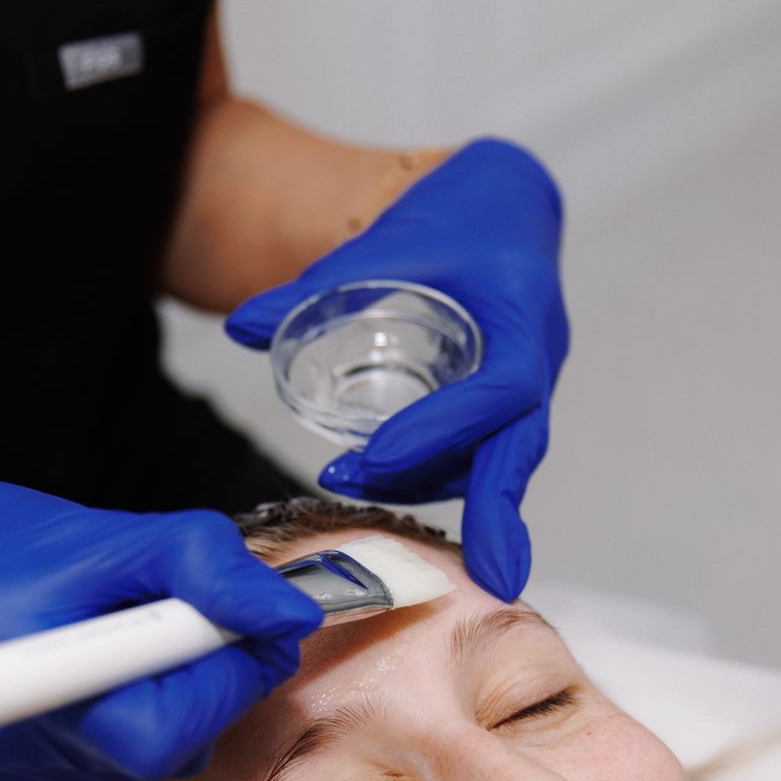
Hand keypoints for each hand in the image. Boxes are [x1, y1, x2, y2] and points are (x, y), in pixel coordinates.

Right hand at [0, 472, 323, 780]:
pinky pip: (101, 777)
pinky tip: (81, 688)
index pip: (161, 729)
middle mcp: (2, 754)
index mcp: (19, 683)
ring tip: (116, 642)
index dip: (219, 679)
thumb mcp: (106, 531)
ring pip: (142, 764)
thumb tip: (288, 616)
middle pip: (164, 751)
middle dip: (202, 684)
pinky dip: (115, 729)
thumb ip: (206, 565)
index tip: (236, 623)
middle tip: (191, 622)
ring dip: (161, 702)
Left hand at [226, 138, 567, 601]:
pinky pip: (484, 452)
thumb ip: (314, 287)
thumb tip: (242, 327)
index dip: (444, 428)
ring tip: (349, 486)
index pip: (500, 388)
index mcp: (523, 314)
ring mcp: (531, 383)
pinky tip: (380, 481)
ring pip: (496, 458)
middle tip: (489, 578)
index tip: (376, 457)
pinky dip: (437, 473)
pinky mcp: (512, 402)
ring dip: (431, 485)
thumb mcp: (388, 238)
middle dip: (501, 517)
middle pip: (520, 449)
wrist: (506, 202)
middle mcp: (538, 357)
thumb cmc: (456, 214)